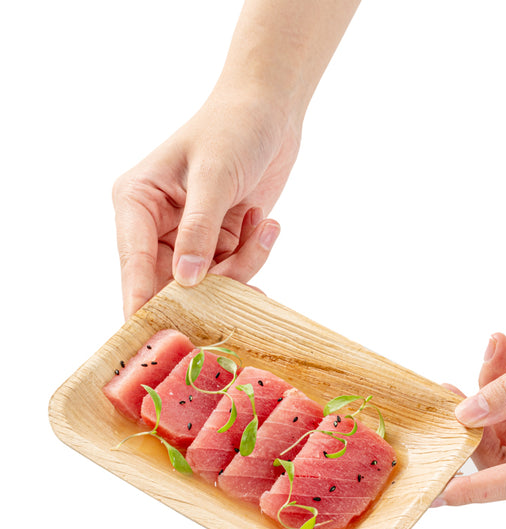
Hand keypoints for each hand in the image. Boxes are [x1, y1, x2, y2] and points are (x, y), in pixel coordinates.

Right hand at [113, 88, 297, 316]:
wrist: (270, 113)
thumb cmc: (233, 128)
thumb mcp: (215, 176)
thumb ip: (199, 230)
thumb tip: (185, 282)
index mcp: (137, 203)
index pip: (134, 264)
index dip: (141, 302)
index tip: (149, 337)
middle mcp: (157, 226)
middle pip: (172, 284)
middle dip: (211, 287)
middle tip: (243, 278)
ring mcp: (189, 238)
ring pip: (209, 283)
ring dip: (243, 265)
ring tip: (263, 224)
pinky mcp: (219, 243)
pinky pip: (234, 271)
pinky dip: (253, 258)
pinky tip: (267, 227)